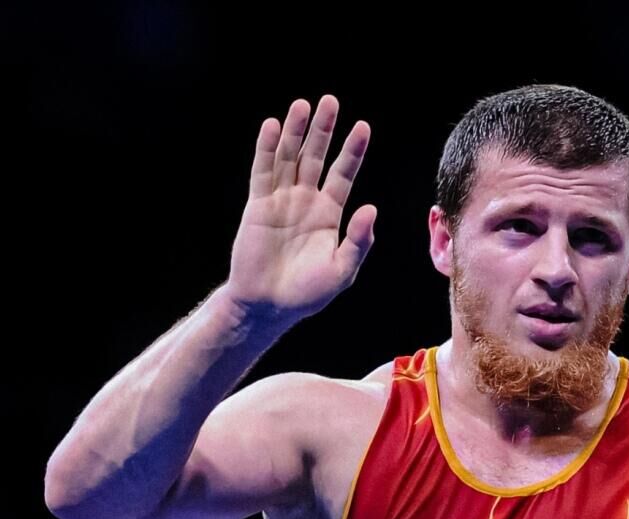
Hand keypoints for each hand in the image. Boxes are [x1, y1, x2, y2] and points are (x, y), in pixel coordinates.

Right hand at [227, 95, 375, 323]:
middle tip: (330, 101)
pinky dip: (266, 149)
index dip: (352, 150)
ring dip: (294, 132)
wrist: (268, 306)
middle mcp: (306, 200)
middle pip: (316, 157)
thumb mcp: (342, 270)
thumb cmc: (308, 292)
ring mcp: (280, 200)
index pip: (344, 174)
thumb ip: (358, 241)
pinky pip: (263, 172)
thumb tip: (370, 208)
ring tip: (302, 104)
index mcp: (329, 213)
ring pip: (288, 158)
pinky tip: (271, 127)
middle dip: (324, 130)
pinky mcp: (258, 206)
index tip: (362, 127)